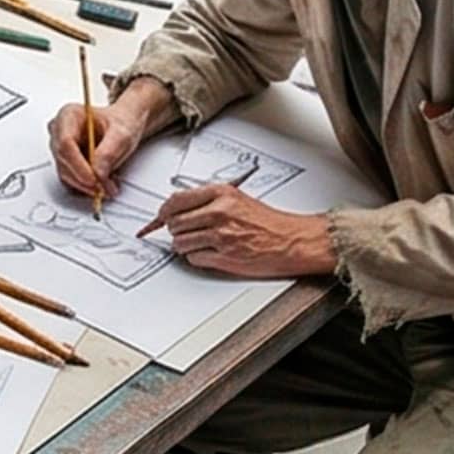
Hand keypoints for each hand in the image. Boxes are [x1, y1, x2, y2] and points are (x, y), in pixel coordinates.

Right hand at [49, 76, 169, 200]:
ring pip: (65, 173)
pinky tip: (101, 183)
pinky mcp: (65, 163)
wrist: (124, 126)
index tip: (93, 179)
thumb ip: (110, 151)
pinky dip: (86, 186)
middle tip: (102, 187)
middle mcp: (60, 131)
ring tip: (107, 186)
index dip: (78, 164)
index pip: (65, 143)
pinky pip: (70, 180)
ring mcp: (60, 148)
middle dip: (83, 178)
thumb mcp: (122, 133)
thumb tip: (98, 172)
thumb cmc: (121, 122)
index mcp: (69, 115)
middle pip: (63, 160)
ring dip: (85, 185)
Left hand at [139, 184, 337, 278]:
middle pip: (174, 223)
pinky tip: (210, 253)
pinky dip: (197, 258)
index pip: (176, 200)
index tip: (161, 216)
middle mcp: (219, 213)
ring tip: (200, 243)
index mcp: (221, 194)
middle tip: (184, 232)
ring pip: (180, 243)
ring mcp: (220, 236)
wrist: (292, 241)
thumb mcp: (238, 199)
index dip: (165, 211)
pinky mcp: (224, 256)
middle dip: (176, 230)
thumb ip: (209, 201)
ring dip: (185, 246)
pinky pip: (193, 258)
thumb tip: (179, 207)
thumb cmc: (269, 222)